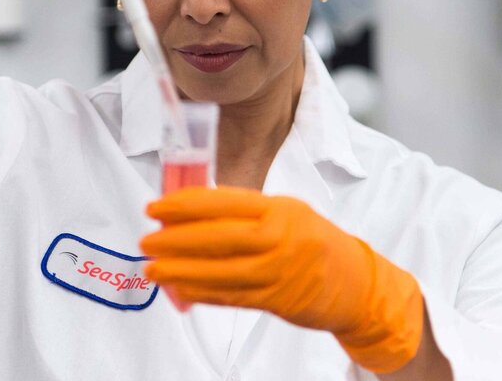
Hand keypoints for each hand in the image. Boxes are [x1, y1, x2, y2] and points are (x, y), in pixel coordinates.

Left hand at [141, 187, 423, 373]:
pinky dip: (200, 292)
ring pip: (218, 271)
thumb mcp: (287, 213)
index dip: (186, 205)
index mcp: (279, 208)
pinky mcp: (275, 300)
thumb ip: (247, 213)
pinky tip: (178, 288)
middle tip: (147, 239)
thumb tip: (193, 215)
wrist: (354, 281)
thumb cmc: (314, 241)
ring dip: (179, 270)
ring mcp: (277, 271)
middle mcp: (279, 237)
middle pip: (217, 237)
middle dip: (175, 238)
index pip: (224, 202)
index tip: (157, 206)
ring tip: (152, 269)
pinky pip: (229, 296)